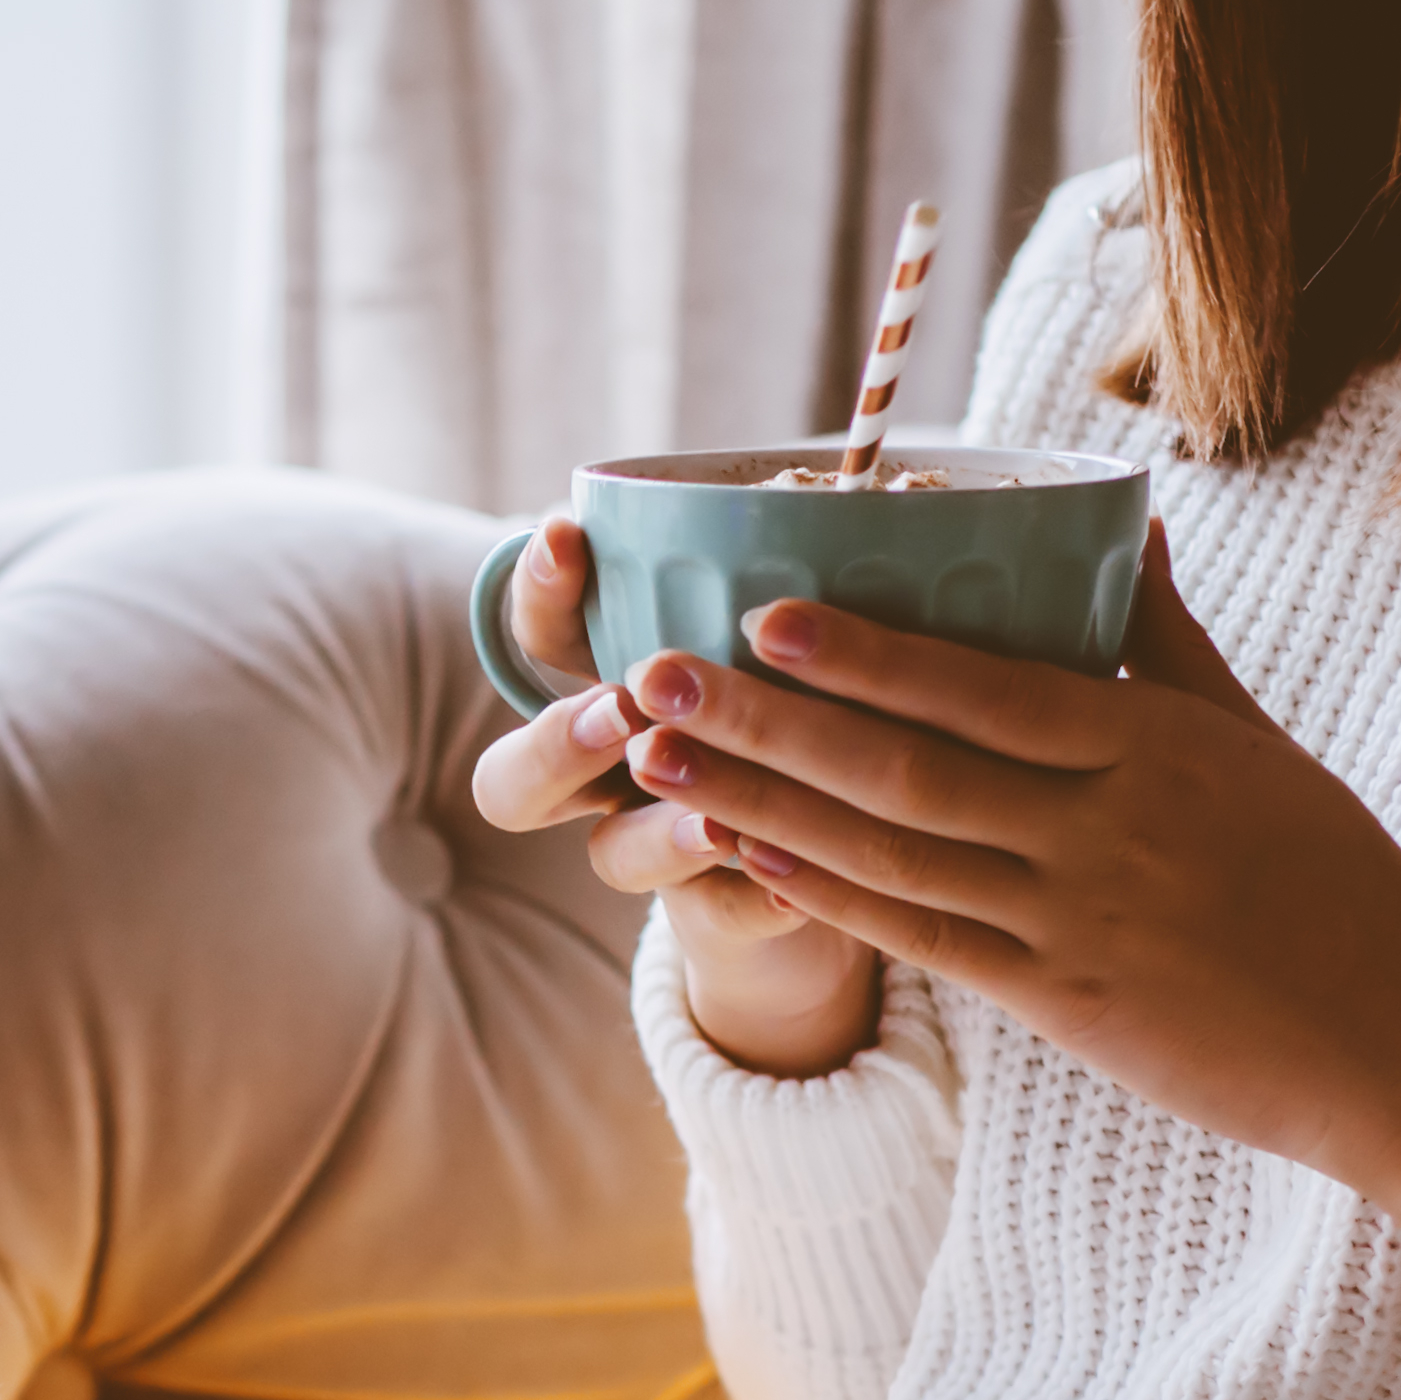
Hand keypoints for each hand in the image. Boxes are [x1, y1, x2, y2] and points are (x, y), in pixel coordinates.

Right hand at [463, 516, 878, 1072]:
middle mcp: (610, 778)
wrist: (846, 862)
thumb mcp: (806, 630)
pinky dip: (758, 901)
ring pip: (611, 858)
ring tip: (716, 821)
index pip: (539, 636)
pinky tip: (798, 889)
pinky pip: (722, 918)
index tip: (566, 534)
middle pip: (514, 781)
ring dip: (659, 834)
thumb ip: (799, 581)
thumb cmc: (821, 707)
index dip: (540, 591)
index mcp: (614, 688)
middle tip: (623, 709)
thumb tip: (886, 479)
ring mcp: (654, 852)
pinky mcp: (718, 919)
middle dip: (559, 743)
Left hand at [621, 528, 1400, 1399]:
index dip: (862, 651)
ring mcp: (1076, 922)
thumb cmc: (1339, 883)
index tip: (761, 609)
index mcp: (1155, 747)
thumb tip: (1124, 530)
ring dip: (763, 802)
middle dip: (768, 718)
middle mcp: (1105, 829)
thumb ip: (1173, 645)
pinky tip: (748, 854)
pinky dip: (830, 896)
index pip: (982, 686)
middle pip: (905, 765)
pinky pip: (923, 942)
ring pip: (892, 854)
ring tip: (659, 761)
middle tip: (652, 676)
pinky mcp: (1061, 1007)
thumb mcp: (1262, 746)